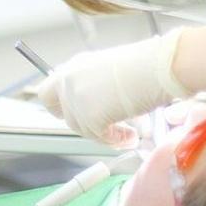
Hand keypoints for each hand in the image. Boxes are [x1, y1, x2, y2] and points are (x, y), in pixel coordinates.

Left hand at [36, 30, 191, 144]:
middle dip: (83, 124)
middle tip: (104, 129)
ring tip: (128, 134)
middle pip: (63, 115)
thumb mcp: (110, 70)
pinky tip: (131, 137)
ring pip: (82, 129)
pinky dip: (116, 140)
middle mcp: (69, 81)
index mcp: (73, 66)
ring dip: (105, 135)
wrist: (158, 67)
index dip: (61, 106)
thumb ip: (95, 86)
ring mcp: (76, 100)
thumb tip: (98, 104)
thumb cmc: (145, 65)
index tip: (77, 113)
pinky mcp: (90, 118)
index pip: (47, 92)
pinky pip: (99, 137)